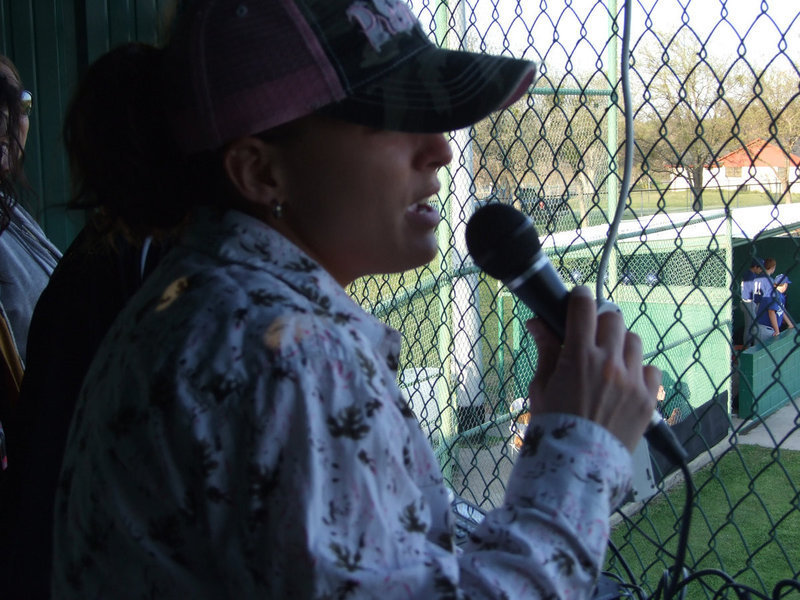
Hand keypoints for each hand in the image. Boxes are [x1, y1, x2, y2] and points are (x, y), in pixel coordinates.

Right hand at [525, 286, 660, 452]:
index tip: (578, 299)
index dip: (580, 298)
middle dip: (601, 322)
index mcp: (579, 357)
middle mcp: (610, 364)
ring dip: (621, 345)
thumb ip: (545, 350)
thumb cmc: (553, 426)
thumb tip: (537, 323)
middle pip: (613, 318)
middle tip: (592, 336)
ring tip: (609, 363)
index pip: (584, 307)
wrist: (577, 466)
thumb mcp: (542, 386)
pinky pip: (652, 370)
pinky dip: (640, 372)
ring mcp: (632, 381)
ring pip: (634, 341)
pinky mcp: (648, 399)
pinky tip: (626, 383)